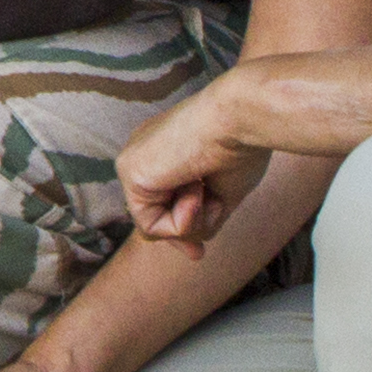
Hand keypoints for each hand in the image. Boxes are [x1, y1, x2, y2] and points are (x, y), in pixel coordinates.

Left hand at [118, 82, 264, 251]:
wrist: (241, 118)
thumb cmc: (242, 146)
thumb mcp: (222, 192)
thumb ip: (201, 216)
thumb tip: (192, 248)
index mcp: (166, 149)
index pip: (161, 198)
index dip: (180, 227)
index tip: (197, 251)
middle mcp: (145, 153)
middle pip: (152, 213)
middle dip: (178, 236)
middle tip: (197, 253)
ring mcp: (133, 162)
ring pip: (155, 223)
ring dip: (192, 219)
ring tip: (208, 187)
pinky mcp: (129, 171)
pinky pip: (151, 225)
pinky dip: (182, 221)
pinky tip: (197, 189)